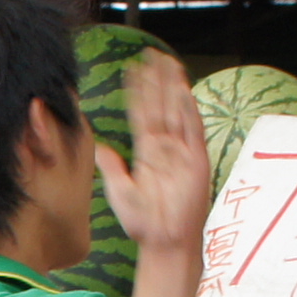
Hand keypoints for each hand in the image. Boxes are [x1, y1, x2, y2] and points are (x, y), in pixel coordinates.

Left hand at [93, 55, 216, 253]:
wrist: (165, 242)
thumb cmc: (143, 223)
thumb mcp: (120, 193)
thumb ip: (111, 168)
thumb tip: (99, 147)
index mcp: (146, 153)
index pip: (141, 115)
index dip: (137, 92)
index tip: (131, 69)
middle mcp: (165, 148)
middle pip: (160, 106)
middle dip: (156, 80)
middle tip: (151, 54)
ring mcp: (182, 152)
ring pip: (176, 112)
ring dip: (172, 88)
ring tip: (168, 63)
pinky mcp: (196, 161)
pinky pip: (192, 131)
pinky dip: (189, 111)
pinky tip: (183, 92)